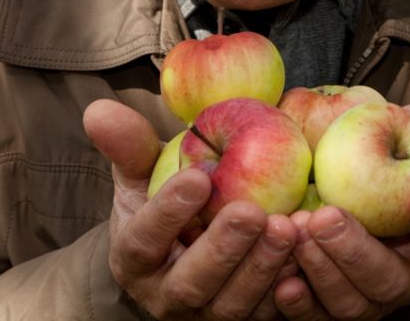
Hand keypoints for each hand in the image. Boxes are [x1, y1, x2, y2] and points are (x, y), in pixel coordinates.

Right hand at [84, 99, 298, 319]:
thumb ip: (128, 147)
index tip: (197, 177)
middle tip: (253, 211)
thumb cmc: (166, 201)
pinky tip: (310, 254)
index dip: (167, 212)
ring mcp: (209, 315)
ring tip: (289, 226)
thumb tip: (99, 109)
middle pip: (193, 282)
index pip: (143, 241)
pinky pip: (270, 315)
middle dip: (224, 248)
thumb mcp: (143, 175)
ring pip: (235, 304)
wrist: (191, 249)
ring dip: (264, 267)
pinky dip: (291, 290)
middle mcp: (167, 296)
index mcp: (135, 260)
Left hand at [273, 101, 409, 319]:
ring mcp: (366, 302)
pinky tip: (282, 283)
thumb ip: (407, 132)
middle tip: (325, 217)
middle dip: (356, 250)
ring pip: (352, 304)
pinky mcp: (328, 314)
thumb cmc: (367, 175)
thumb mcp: (389, 148)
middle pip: (389, 278)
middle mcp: (402, 276)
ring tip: (297, 237)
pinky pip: (316, 320)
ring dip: (323, 272)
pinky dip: (300, 305)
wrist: (329, 208)